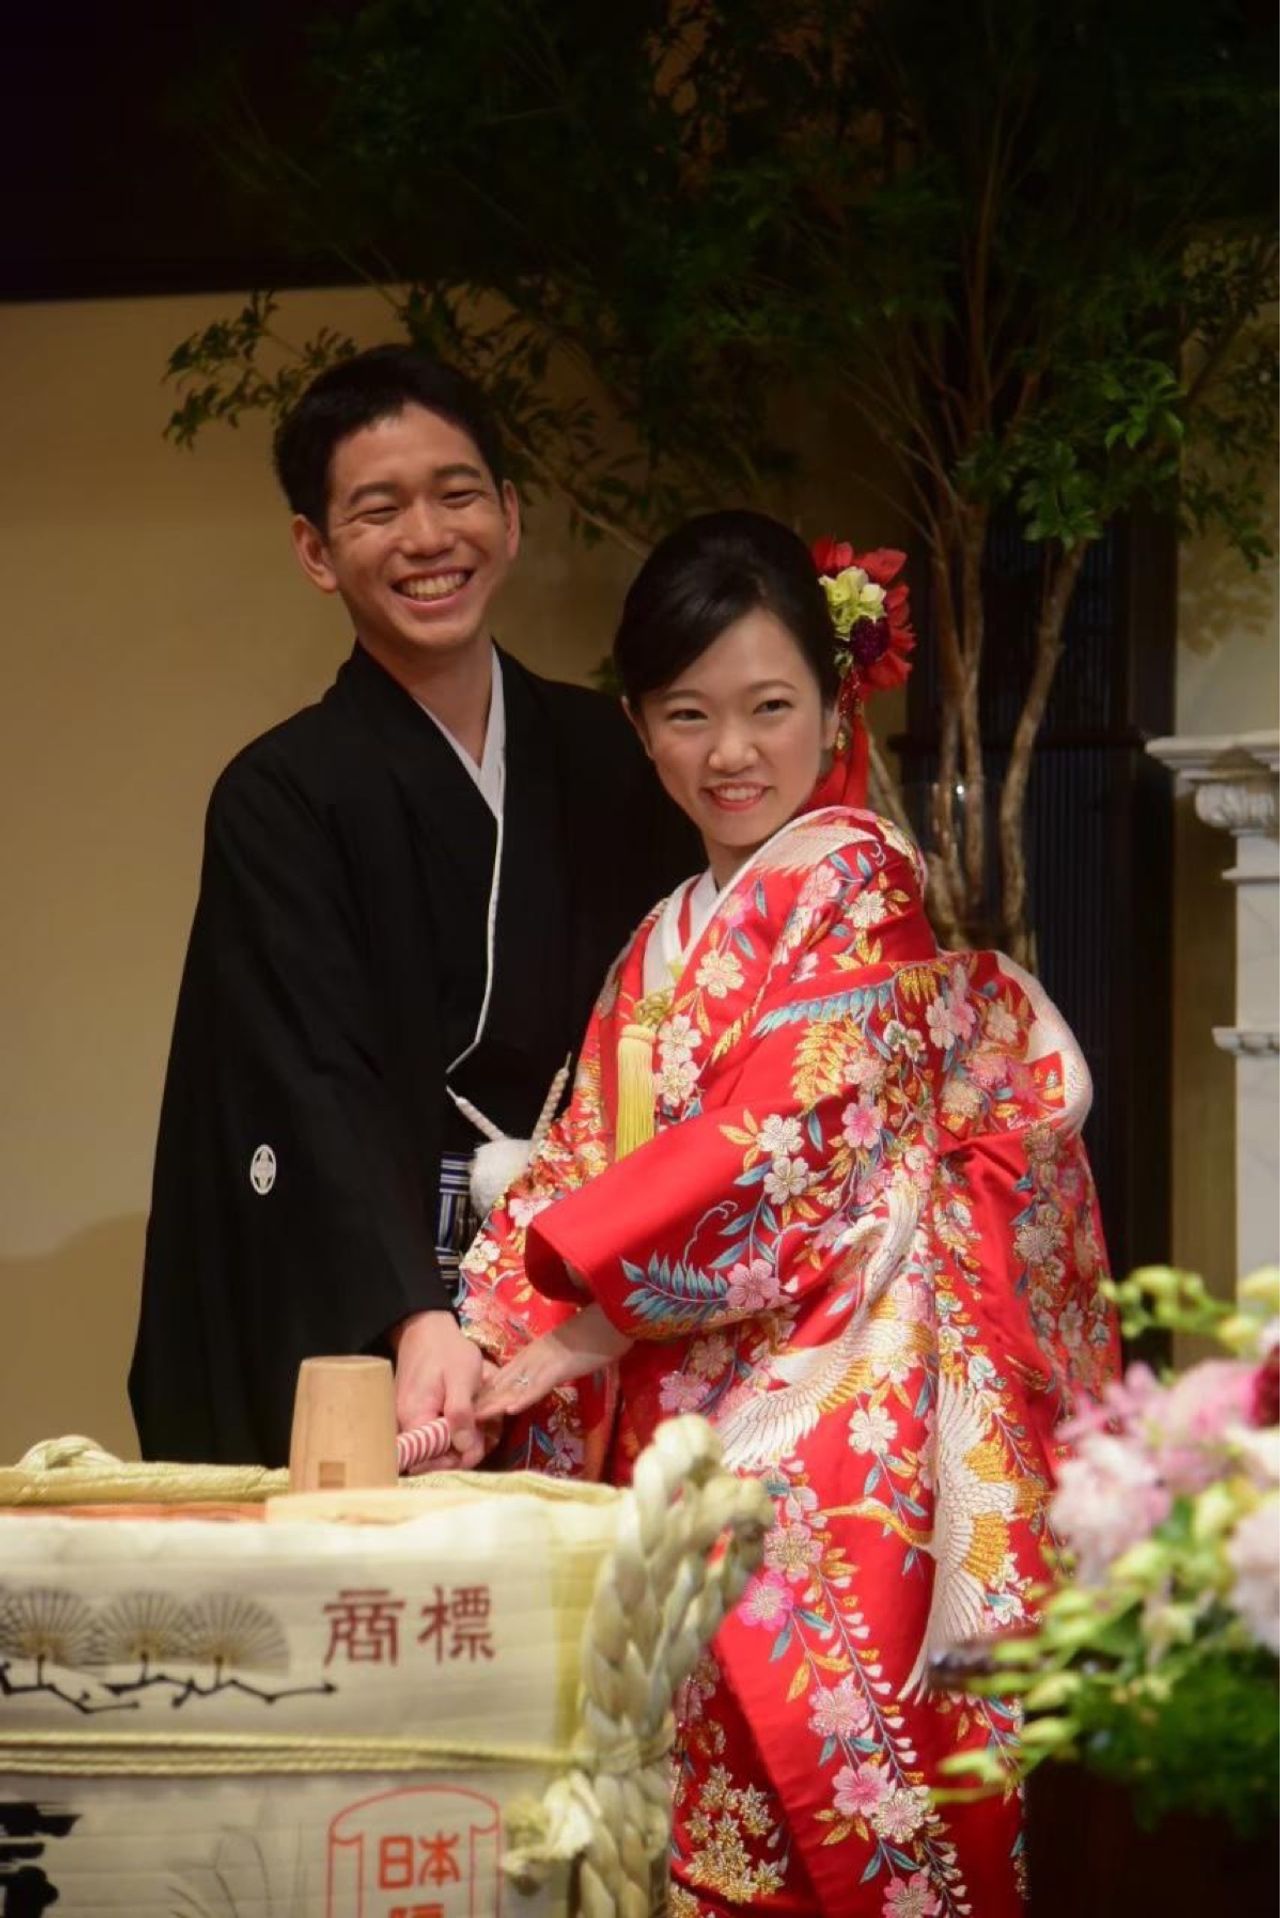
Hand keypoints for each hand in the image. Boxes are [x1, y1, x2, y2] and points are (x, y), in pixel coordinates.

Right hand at [391, 1310, 485, 1468]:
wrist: (426, 1328)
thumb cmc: (446, 1350)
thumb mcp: (462, 1377)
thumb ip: (461, 1414)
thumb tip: (464, 1449)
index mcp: (414, 1417)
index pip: (428, 1460)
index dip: (455, 1460)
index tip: (477, 1446)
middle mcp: (405, 1424)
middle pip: (435, 1455)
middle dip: (465, 1448)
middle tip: (488, 1431)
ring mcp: (409, 1420)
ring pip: (439, 1444)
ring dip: (464, 1437)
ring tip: (486, 1421)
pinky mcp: (417, 1414)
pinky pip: (437, 1430)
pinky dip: (457, 1427)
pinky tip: (473, 1414)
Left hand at [475, 1304, 632, 1421]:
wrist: (609, 1318)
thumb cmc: (592, 1335)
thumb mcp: (562, 1353)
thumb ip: (547, 1365)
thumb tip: (534, 1380)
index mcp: (532, 1355)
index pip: (503, 1377)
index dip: (487, 1393)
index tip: (469, 1409)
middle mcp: (532, 1358)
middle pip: (503, 1383)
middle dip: (484, 1401)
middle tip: (463, 1418)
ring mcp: (545, 1362)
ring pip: (516, 1386)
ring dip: (496, 1404)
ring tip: (477, 1418)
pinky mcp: (560, 1367)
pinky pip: (539, 1385)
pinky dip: (525, 1398)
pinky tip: (511, 1410)